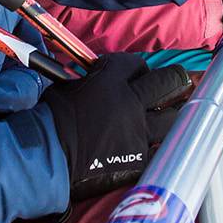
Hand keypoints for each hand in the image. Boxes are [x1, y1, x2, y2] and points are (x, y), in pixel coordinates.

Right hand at [43, 54, 191, 200]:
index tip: (136, 74)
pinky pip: (160, 148)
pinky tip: (157, 144)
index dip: (137, 68)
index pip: (136, 63)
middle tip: (176, 82)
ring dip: (170, 115)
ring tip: (170, 115)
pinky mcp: (138, 158)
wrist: (47, 156)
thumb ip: (92, 80)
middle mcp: (130, 102)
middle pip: (168, 82)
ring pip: (172, 117)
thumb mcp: (68, 86)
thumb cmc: (50, 119)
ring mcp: (138, 131)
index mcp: (110, 80)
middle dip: (173, 80)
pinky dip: (158, 145)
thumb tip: (100, 77)